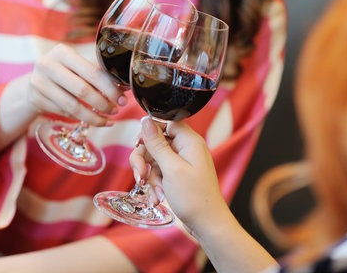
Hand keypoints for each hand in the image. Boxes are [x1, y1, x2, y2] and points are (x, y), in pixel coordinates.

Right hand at [27, 44, 126, 125]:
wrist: (35, 81)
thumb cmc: (65, 72)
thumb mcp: (78, 66)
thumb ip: (99, 73)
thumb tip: (127, 86)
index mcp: (62, 52)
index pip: (92, 72)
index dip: (110, 88)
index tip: (123, 99)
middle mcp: (47, 64)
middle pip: (83, 90)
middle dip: (103, 104)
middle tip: (116, 111)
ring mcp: (38, 82)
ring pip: (73, 106)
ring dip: (94, 116)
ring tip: (108, 119)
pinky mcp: (35, 99)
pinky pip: (65, 113)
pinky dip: (82, 119)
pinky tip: (93, 120)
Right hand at [131, 117, 230, 235]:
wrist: (207, 224)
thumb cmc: (194, 198)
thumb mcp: (171, 169)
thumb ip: (157, 144)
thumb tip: (146, 121)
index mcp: (190, 141)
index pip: (165, 122)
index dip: (150, 131)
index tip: (139, 145)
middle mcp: (187, 149)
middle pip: (156, 142)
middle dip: (145, 159)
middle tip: (140, 175)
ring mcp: (183, 163)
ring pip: (155, 159)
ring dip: (150, 176)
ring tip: (156, 192)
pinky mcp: (179, 175)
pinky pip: (160, 173)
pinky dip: (156, 184)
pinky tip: (157, 198)